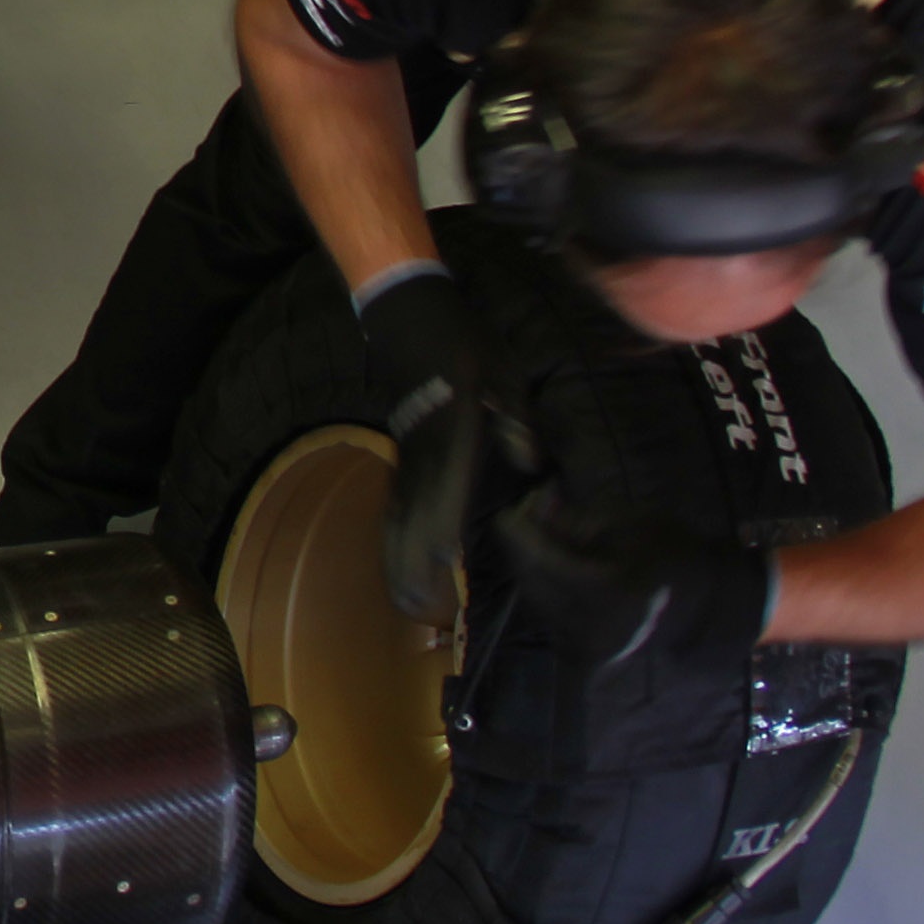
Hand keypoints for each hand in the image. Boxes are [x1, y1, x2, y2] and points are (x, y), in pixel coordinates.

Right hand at [354, 271, 493, 632]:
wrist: (407, 315)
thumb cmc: (462, 344)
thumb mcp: (501, 374)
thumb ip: (516, 421)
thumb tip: (530, 462)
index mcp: (454, 431)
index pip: (448, 486)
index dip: (445, 523)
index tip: (447, 561)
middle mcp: (424, 450)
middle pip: (414, 514)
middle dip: (415, 562)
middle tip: (420, 608)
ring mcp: (407, 453)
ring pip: (398, 514)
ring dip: (398, 559)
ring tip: (404, 600)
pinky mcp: (402, 451)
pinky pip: (394, 502)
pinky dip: (393, 536)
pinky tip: (395, 558)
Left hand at [495, 487, 773, 675]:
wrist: (705, 605)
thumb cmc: (674, 555)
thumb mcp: (630, 523)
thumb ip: (579, 520)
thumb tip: (534, 510)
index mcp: (610, 594)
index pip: (545, 561)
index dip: (520, 534)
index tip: (507, 511)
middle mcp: (591, 627)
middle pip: (533, 580)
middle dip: (524, 544)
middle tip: (531, 512)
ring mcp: (585, 646)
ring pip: (536, 596)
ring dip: (532, 563)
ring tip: (545, 530)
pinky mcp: (582, 652)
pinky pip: (549, 611)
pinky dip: (544, 584)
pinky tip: (553, 559)